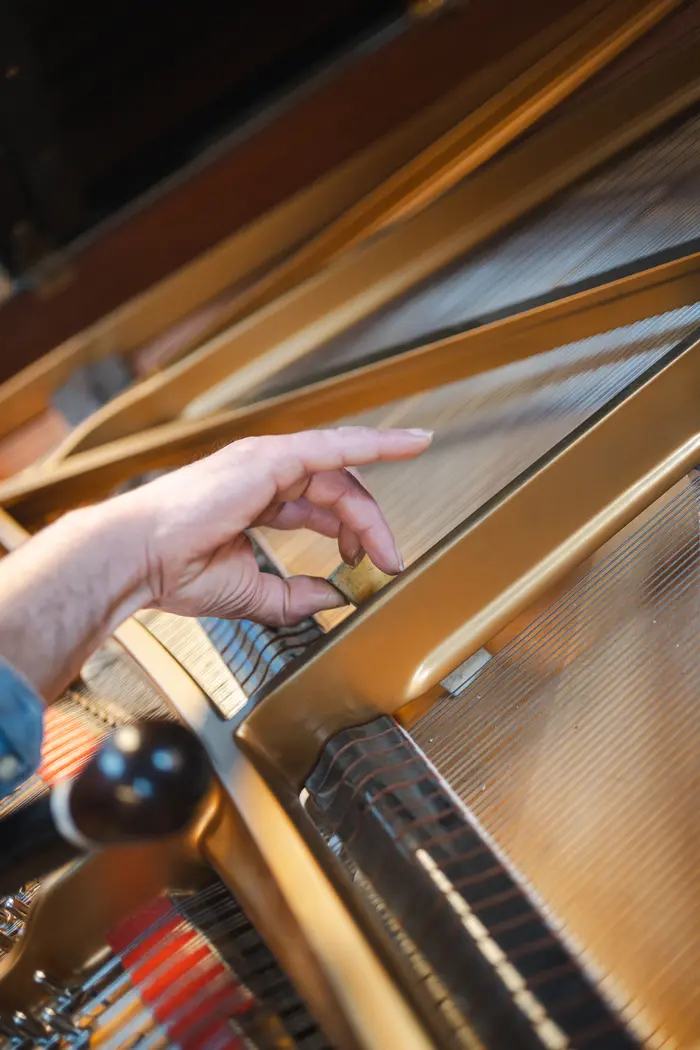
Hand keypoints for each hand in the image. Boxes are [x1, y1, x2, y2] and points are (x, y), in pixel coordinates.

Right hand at [119, 427, 431, 624]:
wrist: (138, 560)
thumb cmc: (173, 570)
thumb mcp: (250, 591)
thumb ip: (293, 595)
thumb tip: (331, 598)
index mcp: (255, 495)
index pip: (320, 504)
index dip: (350, 532)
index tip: (369, 561)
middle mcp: (264, 471)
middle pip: (337, 488)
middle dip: (367, 527)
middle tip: (388, 562)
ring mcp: (267, 460)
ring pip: (342, 473)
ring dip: (372, 512)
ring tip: (390, 551)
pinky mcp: (271, 458)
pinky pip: (336, 446)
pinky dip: (375, 443)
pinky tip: (410, 444)